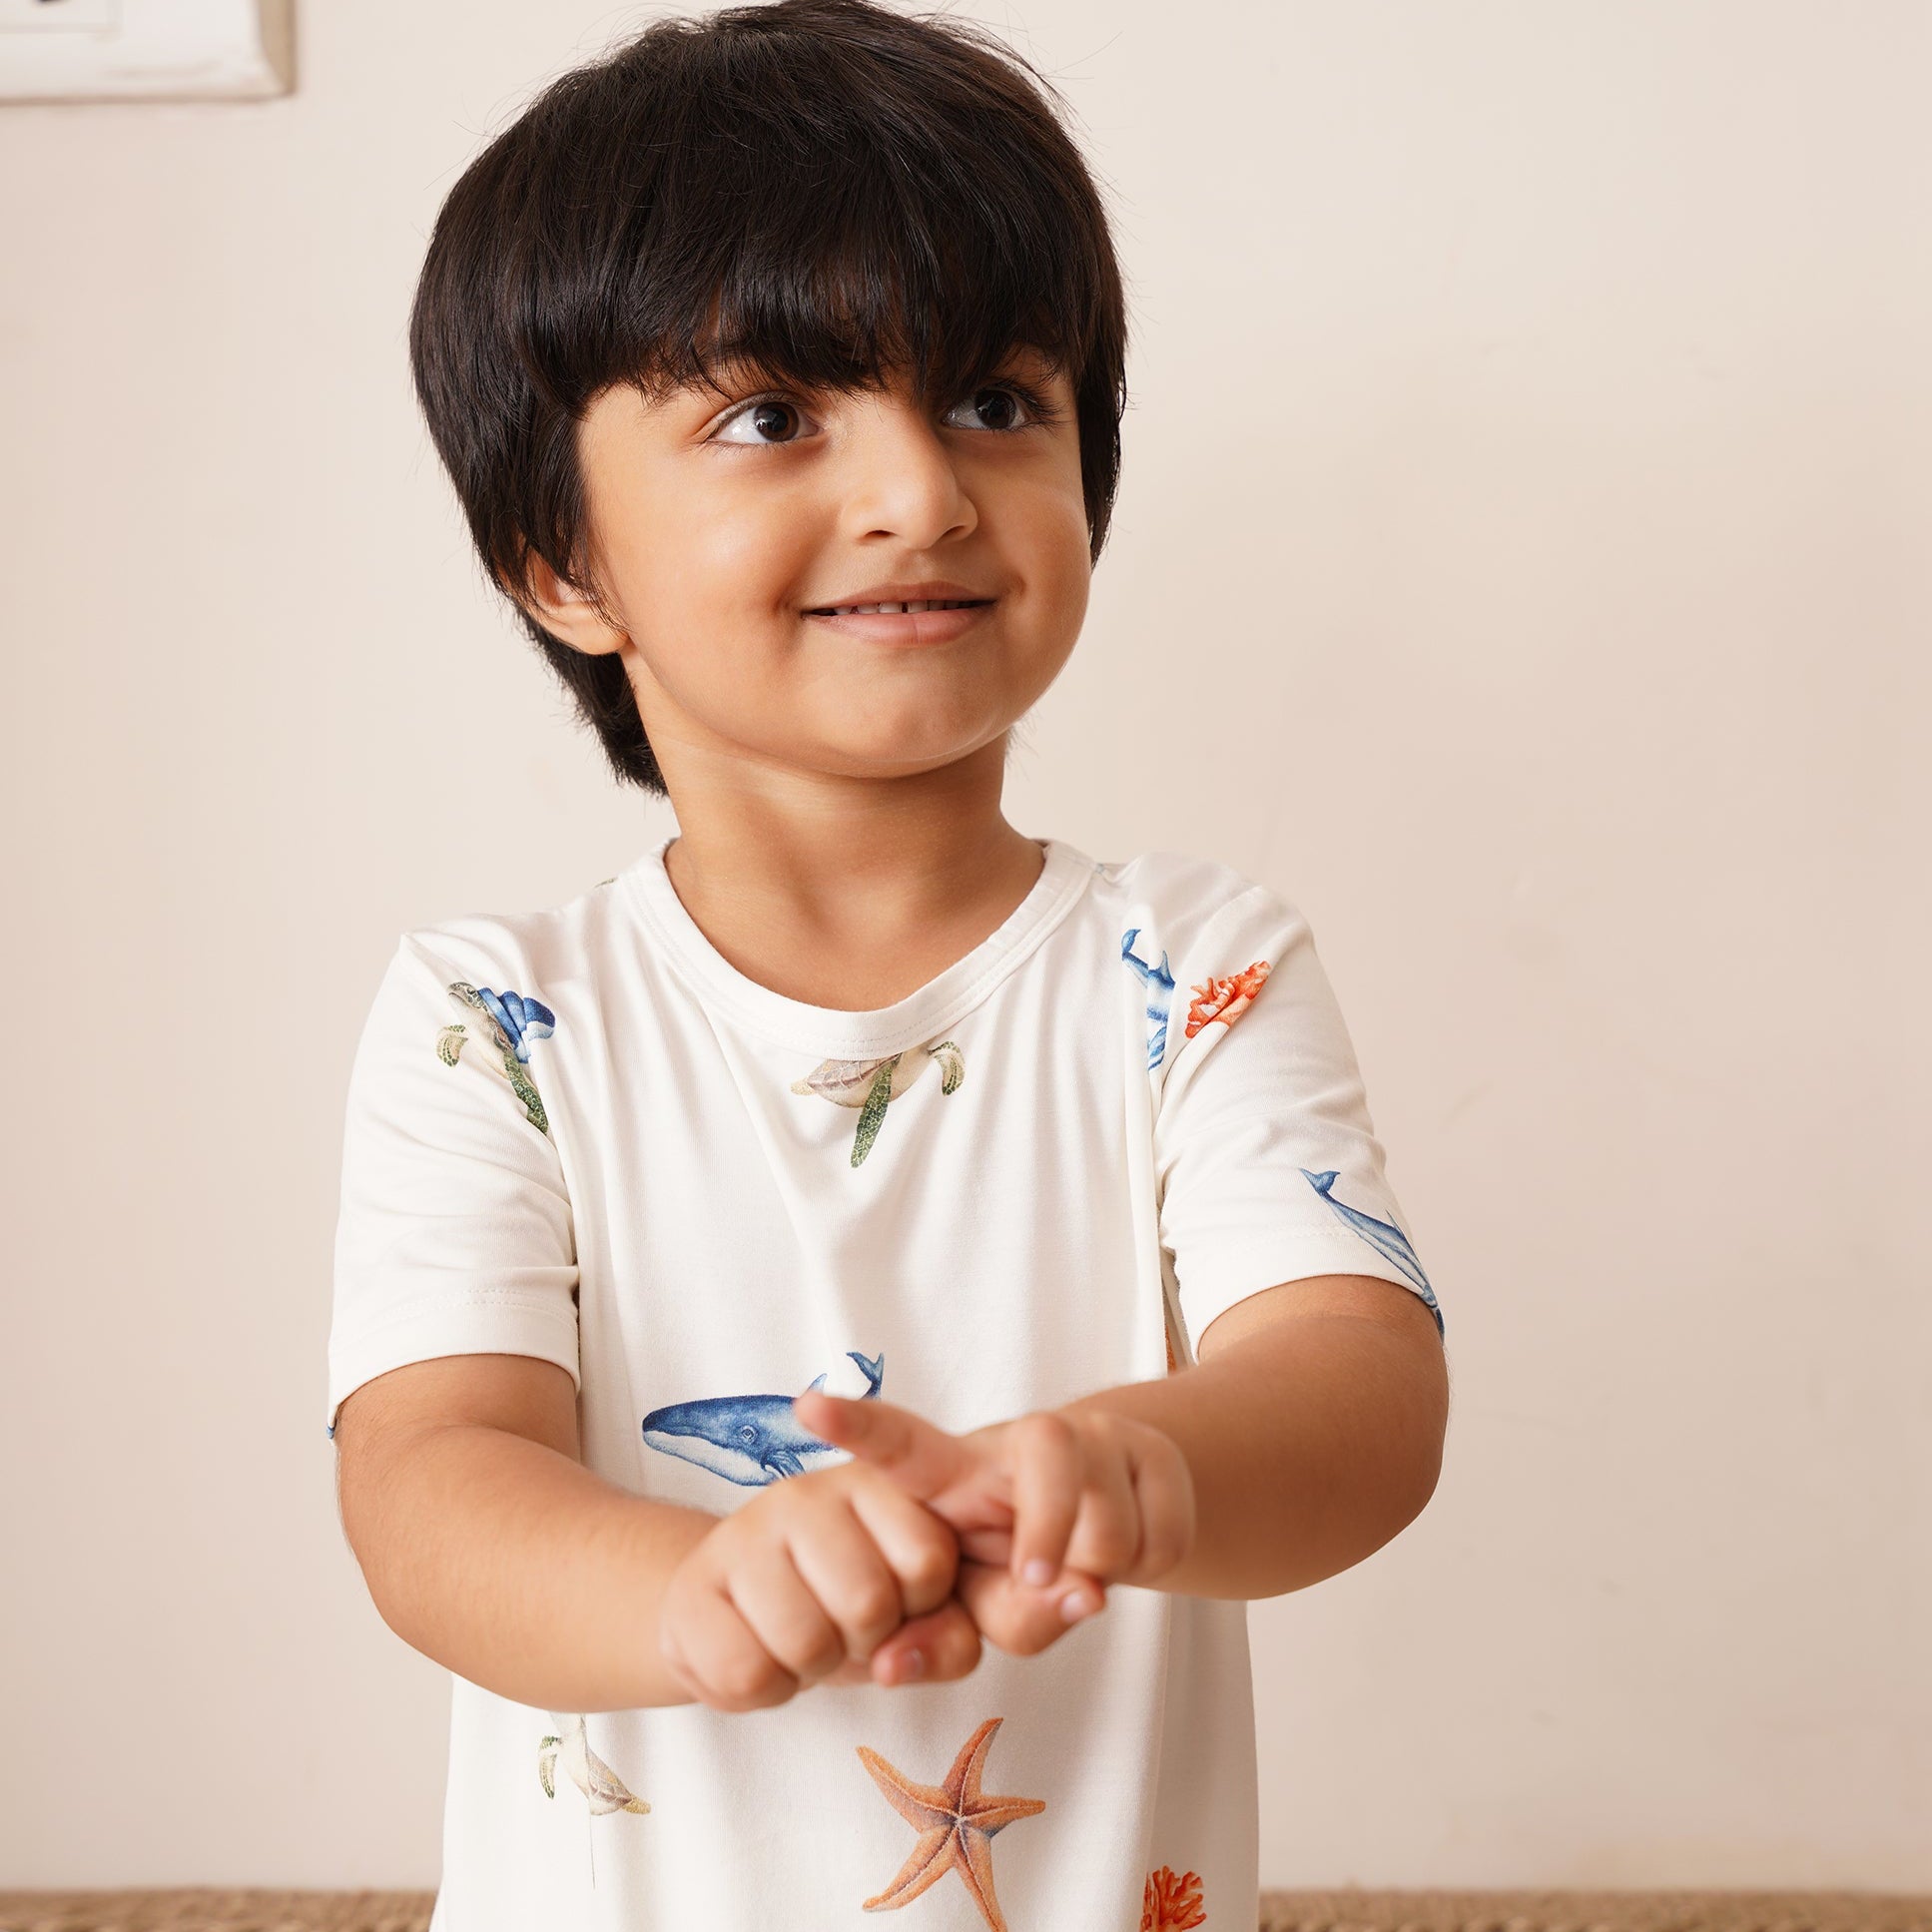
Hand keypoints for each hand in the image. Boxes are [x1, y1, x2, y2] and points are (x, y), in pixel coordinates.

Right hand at [657, 1460, 981, 1712]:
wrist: (738, 1606)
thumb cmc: (841, 1603)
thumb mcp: (911, 1616)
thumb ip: (948, 1639)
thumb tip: (897, 1660)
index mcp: (874, 1482)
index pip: (929, 1557)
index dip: (920, 1607)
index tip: (900, 1599)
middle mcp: (806, 1492)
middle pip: (868, 1603)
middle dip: (862, 1641)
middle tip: (841, 1628)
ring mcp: (742, 1531)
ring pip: (806, 1642)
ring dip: (810, 1669)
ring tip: (799, 1640)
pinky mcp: (690, 1585)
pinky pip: (744, 1674)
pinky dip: (761, 1691)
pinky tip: (758, 1654)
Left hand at [793, 1391, 1196, 1652]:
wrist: (1116, 1513)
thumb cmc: (1022, 1560)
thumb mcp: (996, 1605)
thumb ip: (1008, 1618)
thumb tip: (1080, 1599)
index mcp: (955, 1475)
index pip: (901, 1446)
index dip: (858, 1427)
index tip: (806, 1406)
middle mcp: (1019, 1442)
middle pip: (1045, 1487)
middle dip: (1053, 1543)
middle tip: (1042, 1573)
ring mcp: (1090, 1439)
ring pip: (1107, 1531)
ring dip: (1104, 1570)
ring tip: (1085, 1561)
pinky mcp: (1150, 1449)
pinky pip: (1159, 1538)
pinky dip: (1150, 1564)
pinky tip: (1128, 1548)